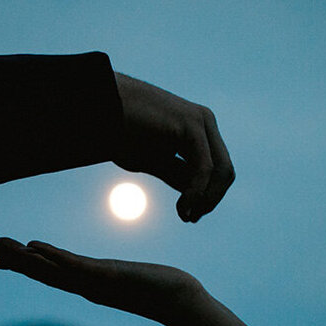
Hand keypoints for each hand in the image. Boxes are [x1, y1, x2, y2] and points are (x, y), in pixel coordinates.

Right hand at [0, 238, 201, 324]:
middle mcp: (84, 287)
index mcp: (87, 285)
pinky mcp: (106, 277)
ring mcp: (92, 284)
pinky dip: (51, 257)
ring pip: (49, 270)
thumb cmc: (161, 290)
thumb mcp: (130, 279)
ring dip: (22, 258)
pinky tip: (33, 247)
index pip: (47, 274)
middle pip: (39, 273)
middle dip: (10, 261)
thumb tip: (105, 274)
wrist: (182, 303)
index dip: (20, 266)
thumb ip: (114, 276)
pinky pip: (73, 265)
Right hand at [113, 73, 234, 222]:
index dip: (207, 198)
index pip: (216, 170)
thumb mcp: (153, 160)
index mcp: (197, 129)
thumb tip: (196, 196)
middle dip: (211, 200)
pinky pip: (204, 167)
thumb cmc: (119, 130)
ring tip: (186, 214)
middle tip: (190, 218)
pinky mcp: (189, 125)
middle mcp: (204, 123)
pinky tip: (184, 206)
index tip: (187, 216)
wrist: (100, 106)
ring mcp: (199, 122)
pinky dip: (197, 192)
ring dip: (207, 199)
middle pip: (225, 171)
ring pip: (221, 170)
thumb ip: (176, 173)